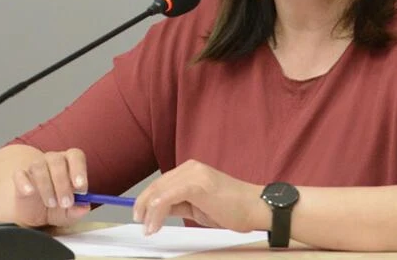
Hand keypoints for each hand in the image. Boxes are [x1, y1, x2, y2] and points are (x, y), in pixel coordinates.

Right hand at [11, 148, 90, 227]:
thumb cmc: (57, 206)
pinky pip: (20, 174)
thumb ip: (77, 210)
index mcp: (70, 163)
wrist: (34, 212)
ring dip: (47, 187)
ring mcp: (35, 166)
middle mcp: (53, 160)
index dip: (79, 169)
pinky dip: (25, 183)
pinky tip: (30, 192)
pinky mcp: (20, 176)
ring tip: (51, 204)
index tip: (80, 187)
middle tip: (66, 203)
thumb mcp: (69, 212)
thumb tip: (84, 208)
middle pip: (58, 161)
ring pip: (40, 167)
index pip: (76, 156)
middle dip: (63, 184)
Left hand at [133, 160, 265, 235]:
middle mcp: (191, 167)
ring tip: (148, 228)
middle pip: (157, 185)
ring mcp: (194, 174)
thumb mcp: (199, 207)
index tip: (140, 216)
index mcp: (191, 170)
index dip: (146, 200)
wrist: (255, 207)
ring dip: (149, 213)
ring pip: (160, 192)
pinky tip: (155, 224)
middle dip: (143, 207)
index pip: (161, 183)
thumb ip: (179, 204)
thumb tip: (158, 211)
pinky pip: (168, 197)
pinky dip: (157, 212)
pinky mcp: (197, 184)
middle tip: (140, 224)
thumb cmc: (233, 209)